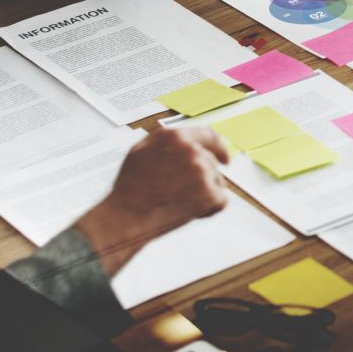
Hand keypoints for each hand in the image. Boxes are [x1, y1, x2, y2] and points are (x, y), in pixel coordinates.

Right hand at [75, 128, 229, 276]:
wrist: (126, 216)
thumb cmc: (130, 187)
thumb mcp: (141, 150)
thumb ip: (168, 142)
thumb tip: (187, 142)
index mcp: (175, 137)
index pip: (209, 136)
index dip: (219, 148)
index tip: (225, 158)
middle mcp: (192, 150)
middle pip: (211, 163)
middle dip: (201, 179)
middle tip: (177, 192)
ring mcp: (202, 171)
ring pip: (216, 182)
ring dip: (204, 193)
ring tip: (177, 201)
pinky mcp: (209, 193)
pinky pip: (221, 201)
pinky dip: (209, 209)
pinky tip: (187, 211)